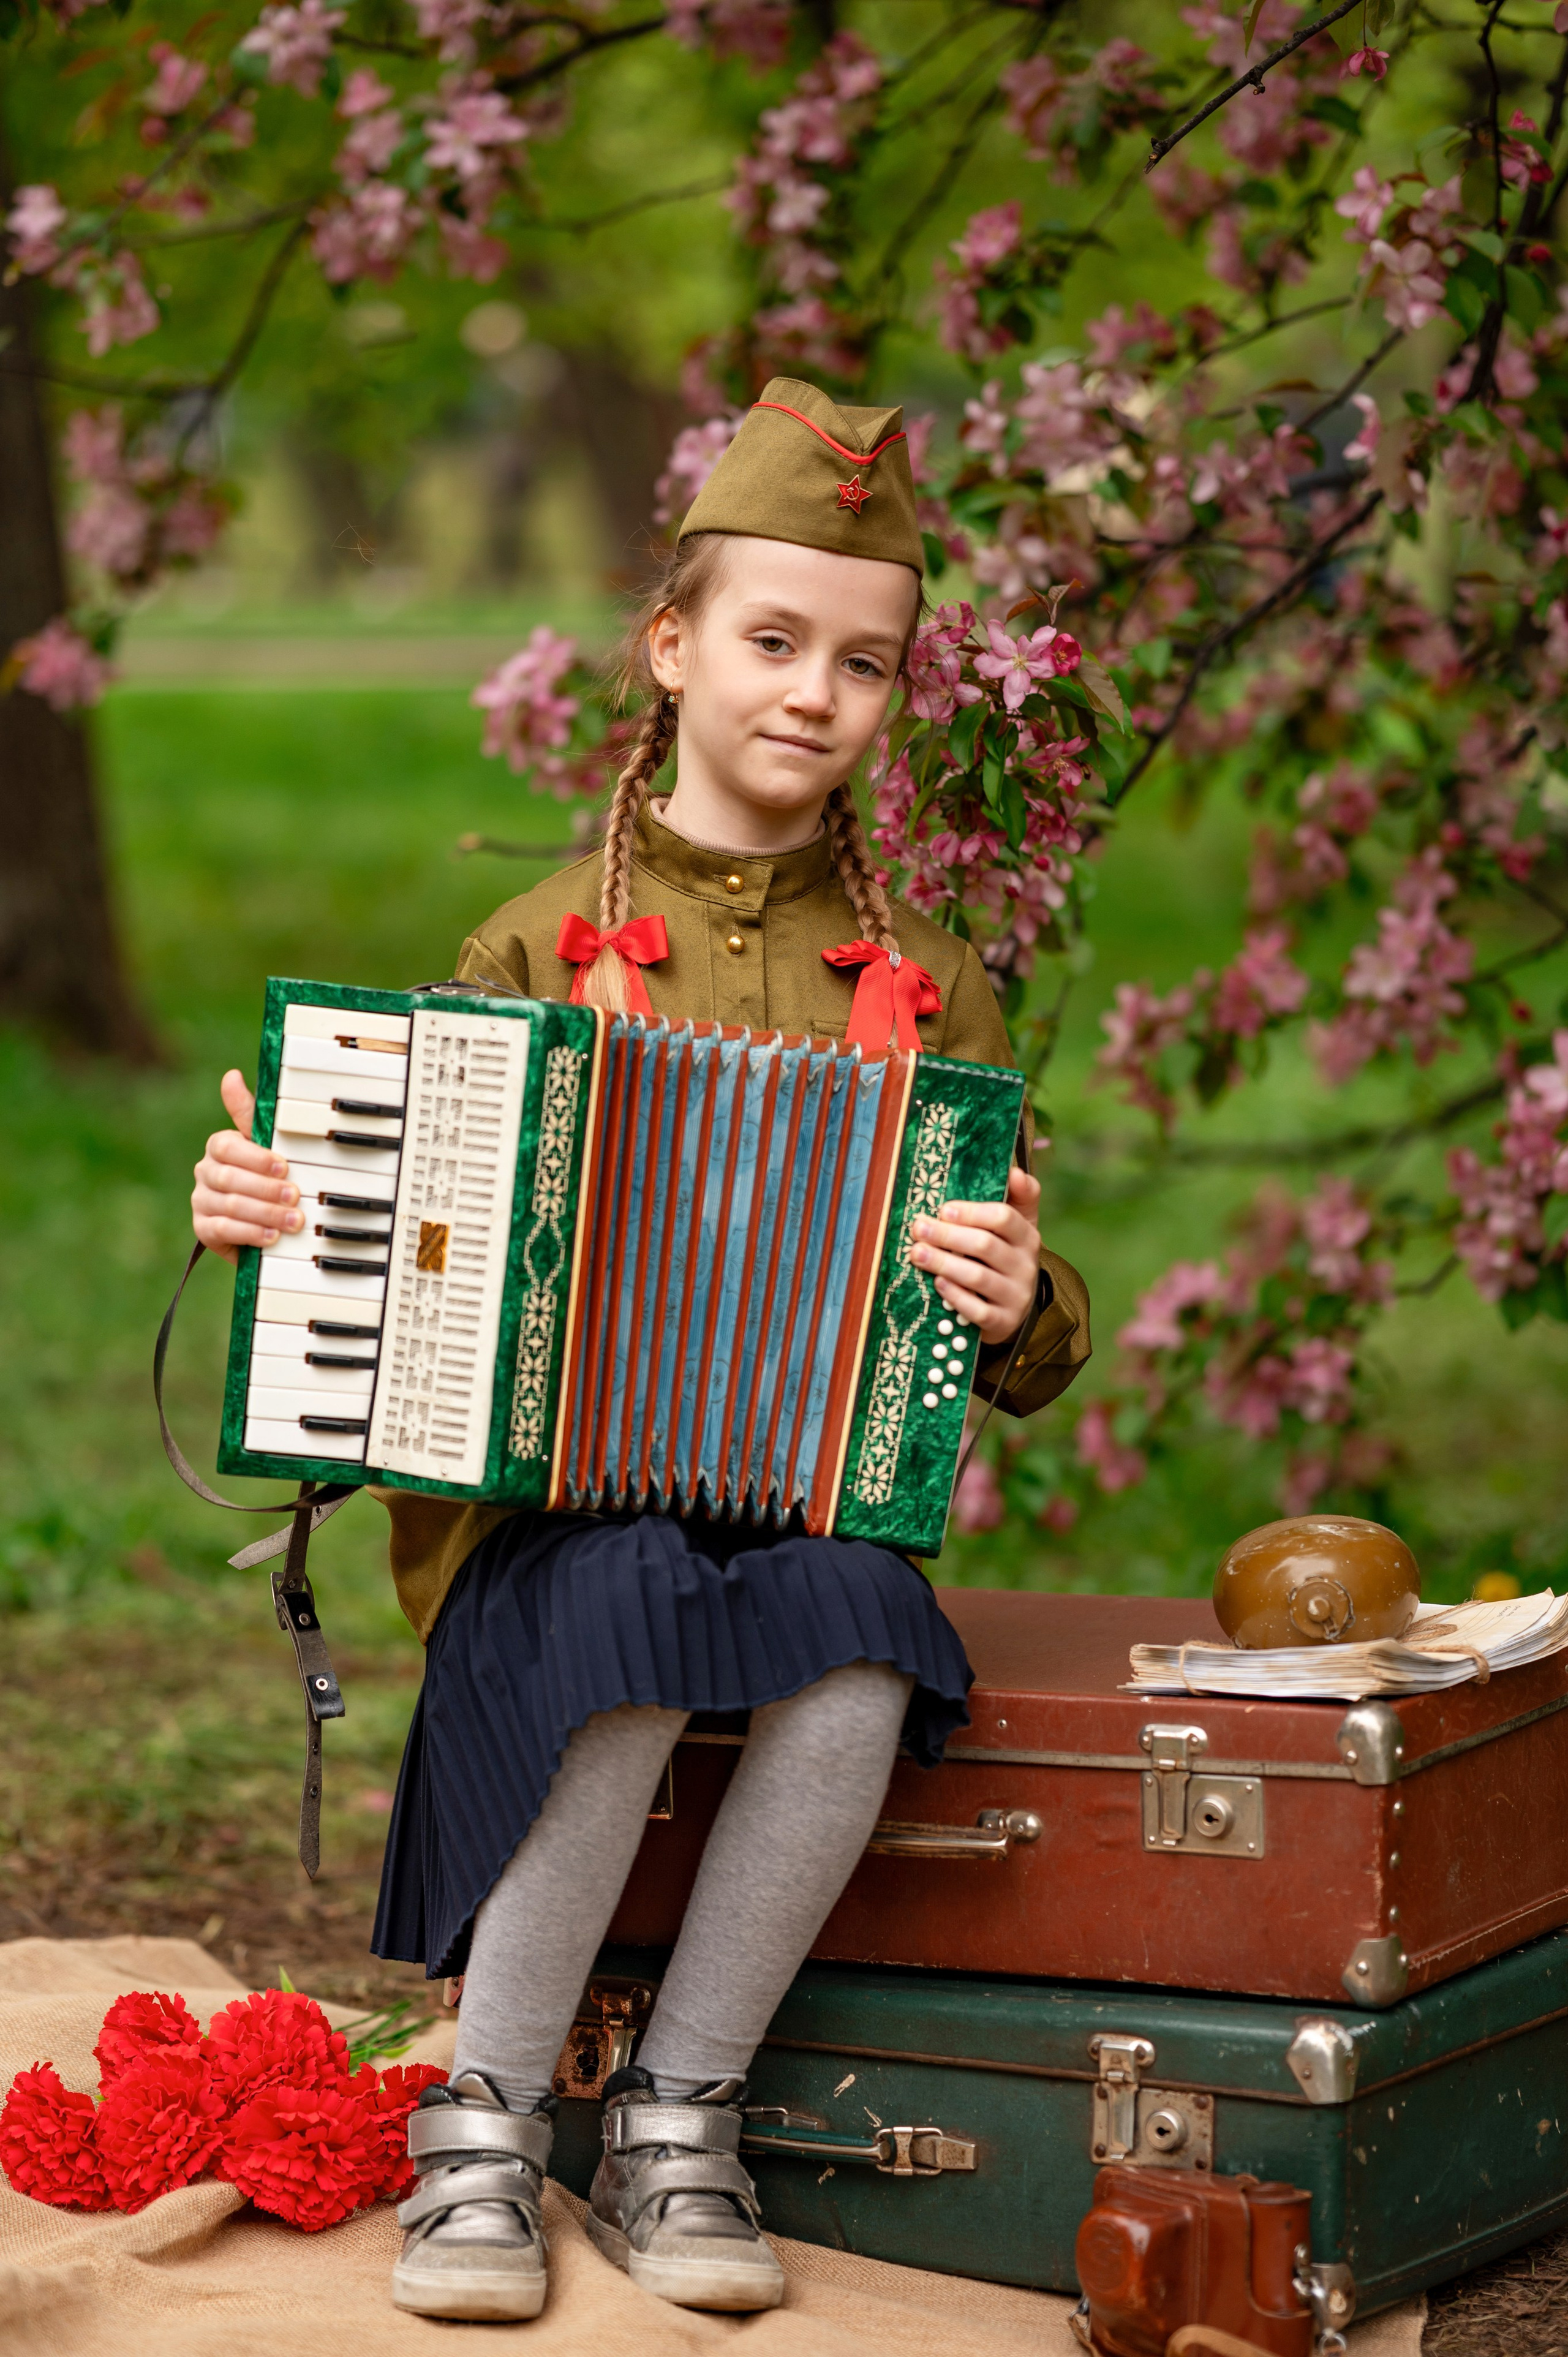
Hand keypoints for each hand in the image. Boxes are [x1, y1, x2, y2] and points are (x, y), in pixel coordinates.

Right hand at [191, 1069, 302, 1266]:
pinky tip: (271, 1236)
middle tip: (295, 1197)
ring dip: (264, 1213)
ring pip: (229, 1205)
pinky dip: (250, 1233)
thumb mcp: (266, 1144)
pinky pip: (223, 1229)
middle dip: (266, 1189)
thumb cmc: (267, 1175)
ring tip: (293, 1220)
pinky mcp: (204, 1229)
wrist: (263, 1221)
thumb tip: (230, 1075)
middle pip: (230, 1178)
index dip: (255, 1157)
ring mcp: (202, 1201)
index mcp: (219, 1147)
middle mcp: (206, 1172)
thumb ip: (250, 1114)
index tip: (284, 1165)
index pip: (226, 1147)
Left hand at [908, 1165, 1040, 1347]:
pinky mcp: (1004, 1322)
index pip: (1004, 1218)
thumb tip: (1014, 1171)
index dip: (971, 1212)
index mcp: (1027, 1236)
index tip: (942, 1208)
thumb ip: (1017, 1197)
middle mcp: (1026, 1265)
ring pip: (978, 1277)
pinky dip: (955, 1296)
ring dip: (943, 1263)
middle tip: (917, 1228)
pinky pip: (978, 1310)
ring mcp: (1016, 1295)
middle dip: (947, 1236)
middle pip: (985, 1246)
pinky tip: (937, 1284)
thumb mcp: (1017, 1225)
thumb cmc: (1005, 1256)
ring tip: (916, 1253)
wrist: (1015, 1306)